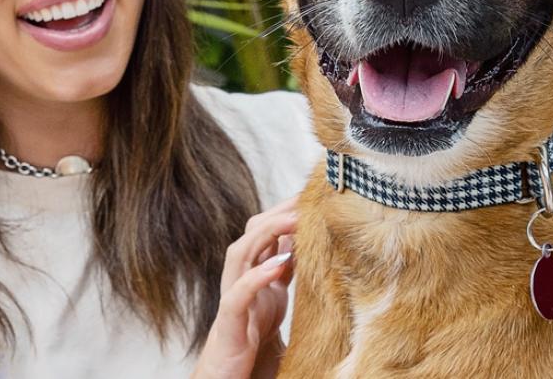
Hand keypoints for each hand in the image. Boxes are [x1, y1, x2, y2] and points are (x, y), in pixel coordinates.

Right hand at [191, 197, 296, 378]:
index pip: (270, 236)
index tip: (313, 197)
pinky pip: (238, 296)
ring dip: (266, 233)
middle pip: (252, 233)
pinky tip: (279, 265)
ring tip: (295, 220)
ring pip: (239, 253)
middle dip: (277, 213)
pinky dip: (256, 278)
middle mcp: (242, 283)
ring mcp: (233, 301)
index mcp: (258, 280)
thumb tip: (323, 260)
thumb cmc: (254, 354)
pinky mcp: (229, 326)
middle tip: (305, 199)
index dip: (288, 213)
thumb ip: (296, 285)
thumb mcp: (282, 311)